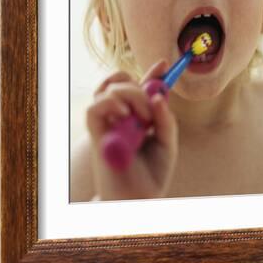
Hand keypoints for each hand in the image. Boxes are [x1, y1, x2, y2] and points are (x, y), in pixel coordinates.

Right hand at [86, 60, 177, 199]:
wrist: (140, 200)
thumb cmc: (153, 174)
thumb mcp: (168, 142)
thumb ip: (166, 118)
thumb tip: (159, 94)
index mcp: (137, 115)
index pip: (141, 86)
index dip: (152, 73)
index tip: (165, 63)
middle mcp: (121, 115)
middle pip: (121, 80)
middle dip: (139, 86)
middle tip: (152, 109)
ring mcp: (108, 122)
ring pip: (108, 88)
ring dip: (130, 94)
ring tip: (142, 117)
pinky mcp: (97, 133)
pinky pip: (95, 106)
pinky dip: (110, 103)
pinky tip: (126, 117)